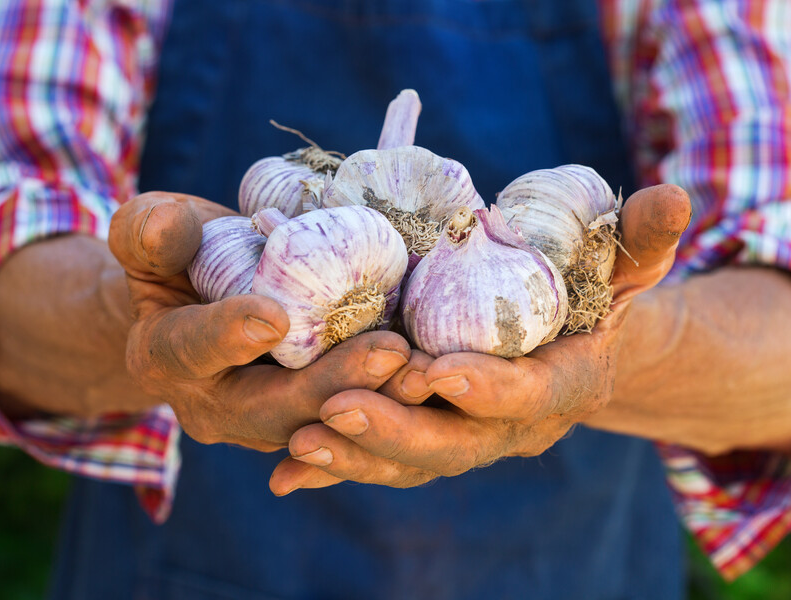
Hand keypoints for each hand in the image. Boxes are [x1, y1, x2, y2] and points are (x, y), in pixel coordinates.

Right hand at [109, 192, 416, 450]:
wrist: (206, 299)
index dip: (229, 335)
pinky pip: (355, 419)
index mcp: (168, 357)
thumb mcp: (151, 234)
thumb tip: (169, 226)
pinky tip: (437, 377)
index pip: (193, 349)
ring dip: (379, 403)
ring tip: (426, 372)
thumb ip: (149, 230)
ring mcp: (271, 420)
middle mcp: (220, 405)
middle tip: (389, 352)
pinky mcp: (316, 415)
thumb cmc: (179, 258)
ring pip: (325, 424)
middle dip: (333, 385)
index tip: (273, 318)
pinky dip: (393, 401)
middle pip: (276, 408)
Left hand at [269, 184, 691, 491]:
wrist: (565, 339)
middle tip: (339, 407)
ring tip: (300, 441)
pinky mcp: (427, 436)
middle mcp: (512, 426)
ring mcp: (466, 438)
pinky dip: (337, 466)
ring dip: (356, 457)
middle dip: (400, 432)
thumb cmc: (590, 292)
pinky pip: (382, 460)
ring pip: (412, 463)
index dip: (489, 390)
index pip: (530, 397)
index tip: (437, 372)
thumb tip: (673, 194)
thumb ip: (639, 237)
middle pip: (457, 444)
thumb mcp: (620, 262)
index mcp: (563, 384)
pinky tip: (286, 469)